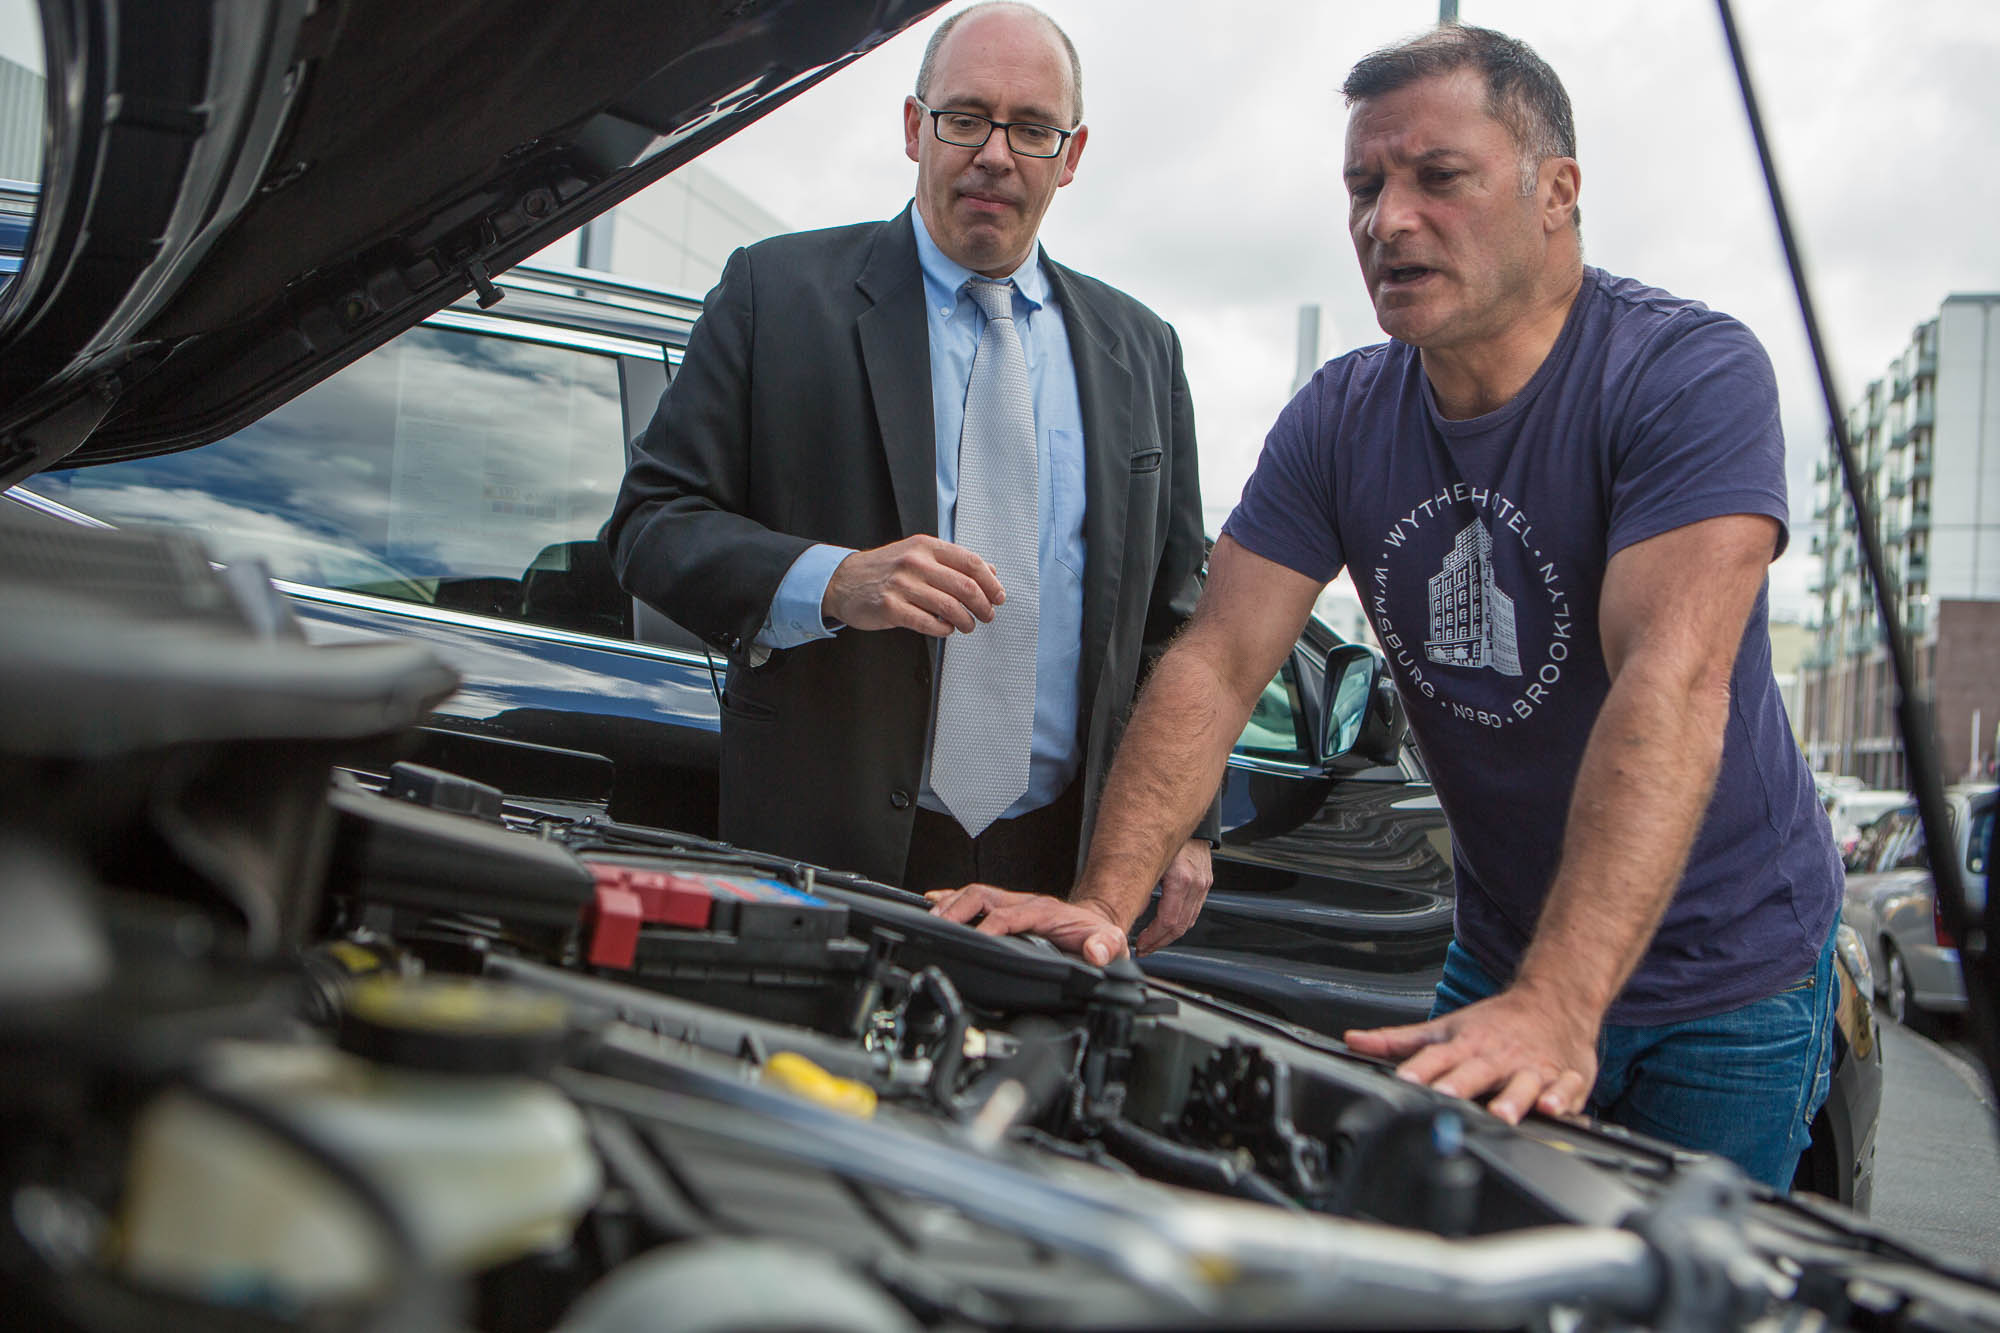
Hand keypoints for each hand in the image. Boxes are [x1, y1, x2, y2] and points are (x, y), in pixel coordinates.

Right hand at [823, 536, 1004, 636]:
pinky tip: (946, 629)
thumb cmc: (884, 569)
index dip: (991, 583)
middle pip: (965, 586)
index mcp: (926, 547)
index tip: (998, 596)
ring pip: (950, 606)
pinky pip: (928, 622)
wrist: (843, 580)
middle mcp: (915, 562)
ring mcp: (902, 585)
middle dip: (983, 605)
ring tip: (968, 625)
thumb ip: (952, 562)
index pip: (971, 562)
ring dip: (966, 621)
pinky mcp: (890, 607)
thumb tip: (990, 572)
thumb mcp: (918, 554)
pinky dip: (943, 629)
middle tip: (988, 615)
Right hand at [925, 883, 1126, 965]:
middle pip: (982, 896)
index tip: (973, 941)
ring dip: (950, 904)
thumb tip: (1095, 953)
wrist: (1095, 924)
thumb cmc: (1097, 936)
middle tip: (937, 925)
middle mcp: (1024, 903)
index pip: (1007, 916)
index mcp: (1044, 912)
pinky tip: (934, 903)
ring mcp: (1013, 904)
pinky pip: (975, 898)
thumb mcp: (1111, 944)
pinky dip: (952, 899)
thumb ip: (1105, 947)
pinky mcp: (1005, 909)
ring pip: (974, 894)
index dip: (988, 928)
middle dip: (957, 909)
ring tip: (929, 917)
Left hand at [1133, 839, 1212, 954]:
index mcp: (1181, 879)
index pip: (1169, 921)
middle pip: (1180, 926)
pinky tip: (1166, 924)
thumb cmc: (1159, 830)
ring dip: (1170, 934)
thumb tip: (1125, 909)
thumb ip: (1138, 887)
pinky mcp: (1204, 881)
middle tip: (1143, 948)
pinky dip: (1180, 921)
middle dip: (1160, 941)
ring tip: (1152, 941)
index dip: (1153, 938)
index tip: (1139, 945)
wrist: (1180, 810)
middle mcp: (1196, 882)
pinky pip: (1193, 909)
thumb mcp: (1145, 860)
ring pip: (1189, 920)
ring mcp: (1203, 882)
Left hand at [1343, 985, 1598, 1123]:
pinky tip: (1552, 1108)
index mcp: (1467, 1045)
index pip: (1437, 1057)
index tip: (1404, 1081)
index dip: (1420, 1069)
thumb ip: (1399, 1040)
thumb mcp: (1445, 1027)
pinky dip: (1561, 1098)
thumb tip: (1353, 1040)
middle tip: (1446, 1097)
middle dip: (1461, 1085)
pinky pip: (1565, 1089)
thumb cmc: (1494, 1024)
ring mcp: (1531, 1067)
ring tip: (1502, 1113)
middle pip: (1476, 1071)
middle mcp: (1497, 1056)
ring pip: (1522, 1083)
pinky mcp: (1564, 1077)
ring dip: (1513, 1097)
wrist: (1554, 1002)